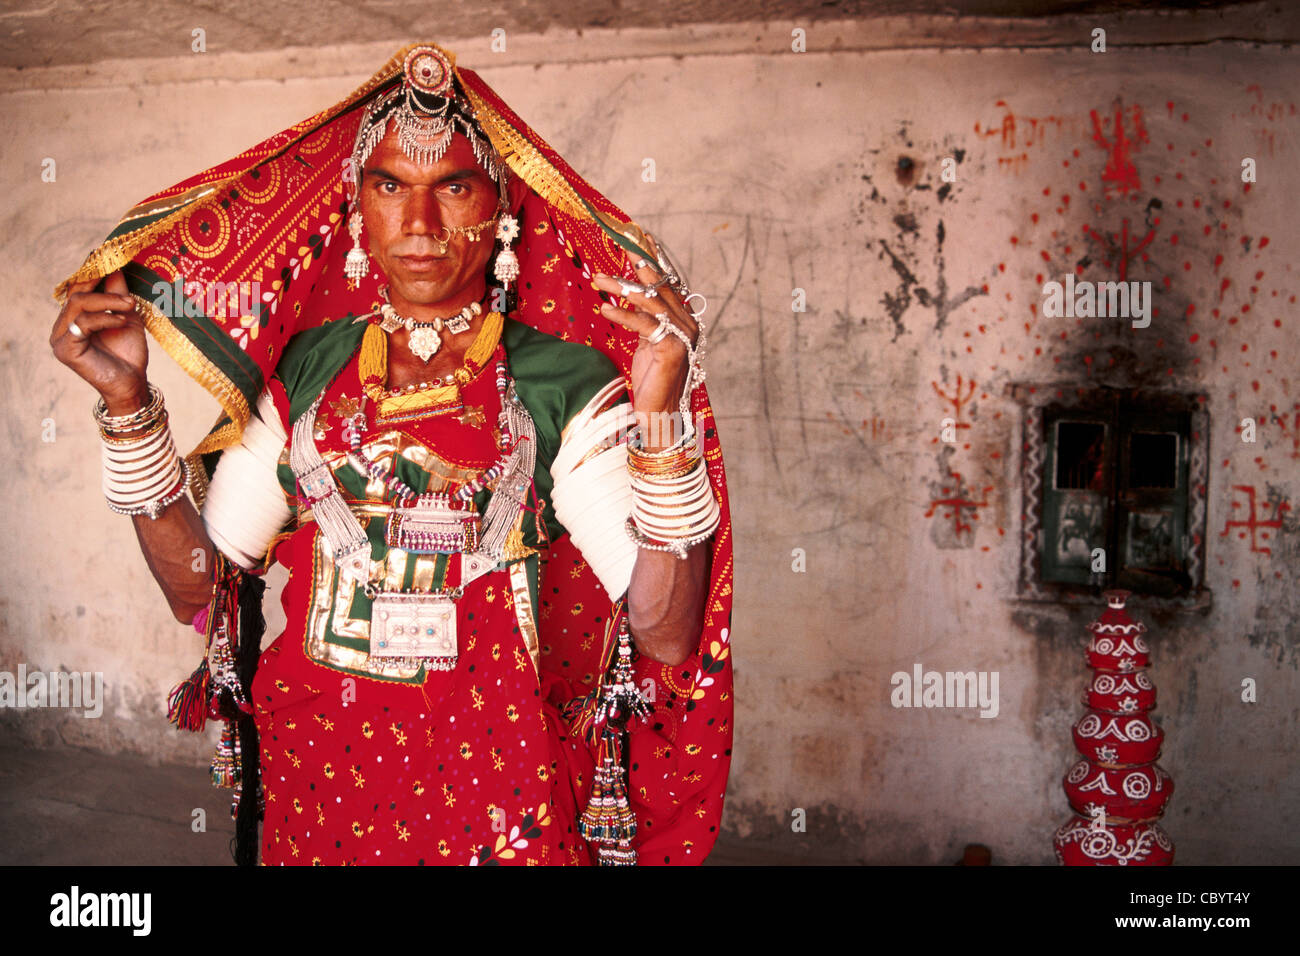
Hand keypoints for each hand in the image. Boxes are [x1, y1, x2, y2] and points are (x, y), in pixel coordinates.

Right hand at [51, 270, 149, 411]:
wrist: (132, 382)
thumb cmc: (128, 351)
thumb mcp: (126, 315)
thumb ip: (118, 293)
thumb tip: (115, 265)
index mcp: (74, 316)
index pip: (78, 288)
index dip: (91, 272)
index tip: (109, 258)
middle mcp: (63, 325)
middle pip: (76, 293)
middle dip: (101, 284)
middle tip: (122, 282)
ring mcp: (61, 337)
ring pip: (78, 304)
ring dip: (107, 301)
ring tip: (129, 306)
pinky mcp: (65, 349)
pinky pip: (82, 323)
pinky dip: (103, 318)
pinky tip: (120, 321)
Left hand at [593, 236, 697, 448]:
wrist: (659, 414)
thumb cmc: (650, 380)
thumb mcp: (645, 343)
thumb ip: (643, 318)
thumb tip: (625, 293)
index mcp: (683, 318)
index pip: (666, 281)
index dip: (653, 258)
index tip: (638, 236)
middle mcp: (687, 323)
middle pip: (660, 285)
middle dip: (638, 263)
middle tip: (619, 243)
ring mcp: (683, 336)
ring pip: (651, 302)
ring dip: (623, 288)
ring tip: (598, 278)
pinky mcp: (672, 350)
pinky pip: (646, 326)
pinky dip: (624, 315)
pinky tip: (605, 308)